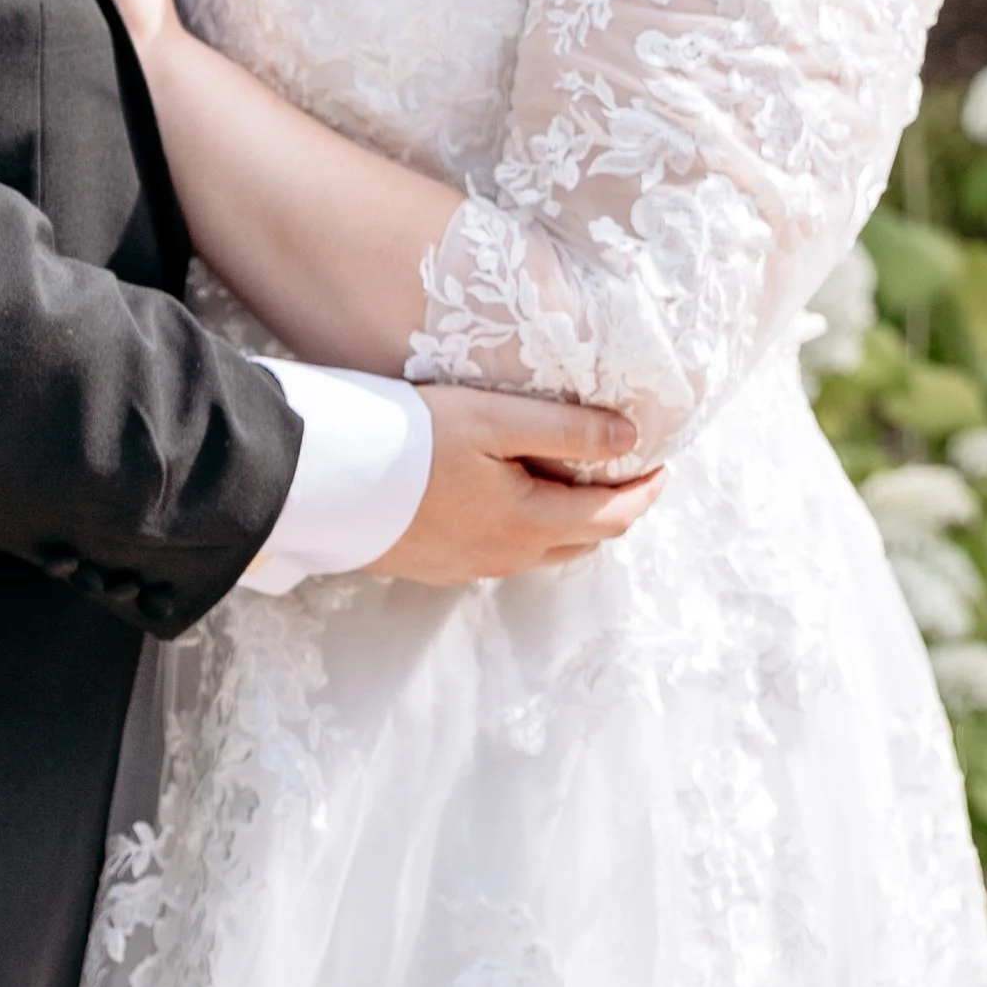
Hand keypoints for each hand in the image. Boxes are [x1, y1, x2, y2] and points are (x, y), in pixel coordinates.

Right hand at [372, 387, 663, 583]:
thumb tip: (630, 442)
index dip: (645, 491)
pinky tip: (514, 498)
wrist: (323, 482)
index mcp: (529, 523)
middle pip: (584, 540)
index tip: (662, 463)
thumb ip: (567, 430)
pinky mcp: (438, 566)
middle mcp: (507, 557)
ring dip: (573, 519)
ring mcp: (471, 567)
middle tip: (628, 470)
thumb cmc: (409, 440)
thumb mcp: (493, 419)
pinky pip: (506, 554)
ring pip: (545, 550)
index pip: (613, 516)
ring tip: (577, 478)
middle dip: (616, 507)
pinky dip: (532, 528)